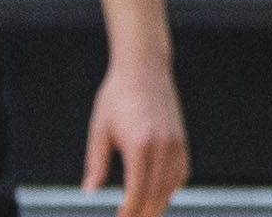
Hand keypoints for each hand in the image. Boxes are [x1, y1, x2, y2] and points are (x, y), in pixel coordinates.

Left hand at [81, 55, 188, 216]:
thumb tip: (89, 190)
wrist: (144, 68)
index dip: (129, 211)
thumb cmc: (117, 96)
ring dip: (158, 205)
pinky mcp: (182, 141)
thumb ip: (96, 162)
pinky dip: (172, 189)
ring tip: (144, 213)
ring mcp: (175, 145)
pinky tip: (160, 195)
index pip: (137, 192)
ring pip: (170, 188)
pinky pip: (181, 174)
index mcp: (139, 146)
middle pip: (155, 195)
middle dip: (143, 213)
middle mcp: (161, 148)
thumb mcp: (100, 128)